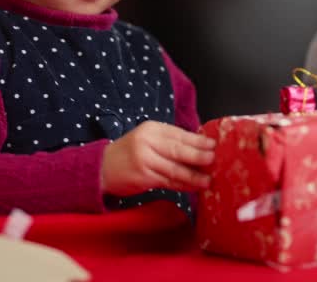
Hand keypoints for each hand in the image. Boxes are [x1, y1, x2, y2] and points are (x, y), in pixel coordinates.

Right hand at [100, 121, 215, 196]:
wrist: (102, 167)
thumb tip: (201, 147)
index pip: (179, 134)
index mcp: (152, 129)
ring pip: (175, 169)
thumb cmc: (130, 152)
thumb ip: (170, 141)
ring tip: (209, 180)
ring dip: (194, 176)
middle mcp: (147, 142)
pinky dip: (183, 186)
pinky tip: (194, 188)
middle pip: (178, 150)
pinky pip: (168, 182)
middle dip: (199, 156)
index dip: (198, 141)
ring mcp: (144, 160)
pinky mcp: (143, 178)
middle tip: (214, 160)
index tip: (214, 145)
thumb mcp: (148, 138)